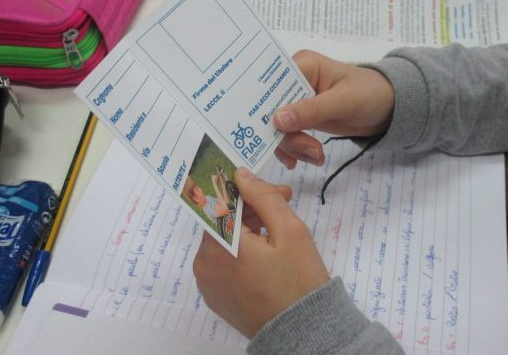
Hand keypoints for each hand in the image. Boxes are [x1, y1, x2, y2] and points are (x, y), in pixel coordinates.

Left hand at [193, 168, 328, 337]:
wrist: (303, 333)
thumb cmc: (298, 281)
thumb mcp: (289, 231)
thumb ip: (264, 197)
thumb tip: (241, 174)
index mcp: (219, 246)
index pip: (224, 202)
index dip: (250, 192)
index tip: (278, 192)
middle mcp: (204, 264)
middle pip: (224, 222)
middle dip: (253, 211)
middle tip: (286, 207)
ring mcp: (207, 284)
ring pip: (225, 242)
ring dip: (249, 232)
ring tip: (279, 235)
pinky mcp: (215, 297)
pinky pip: (224, 264)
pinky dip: (242, 255)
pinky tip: (267, 257)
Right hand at [274, 50, 393, 168]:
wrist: (386, 108)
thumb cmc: (370, 93)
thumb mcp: (343, 101)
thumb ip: (311, 110)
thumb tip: (277, 120)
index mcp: (301, 65)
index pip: (271, 84)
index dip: (265, 107)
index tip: (271, 130)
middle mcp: (294, 81)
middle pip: (271, 110)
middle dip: (286, 135)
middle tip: (310, 150)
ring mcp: (296, 102)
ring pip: (278, 128)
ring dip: (294, 146)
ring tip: (316, 155)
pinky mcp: (301, 119)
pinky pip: (287, 136)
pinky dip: (296, 150)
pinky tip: (310, 158)